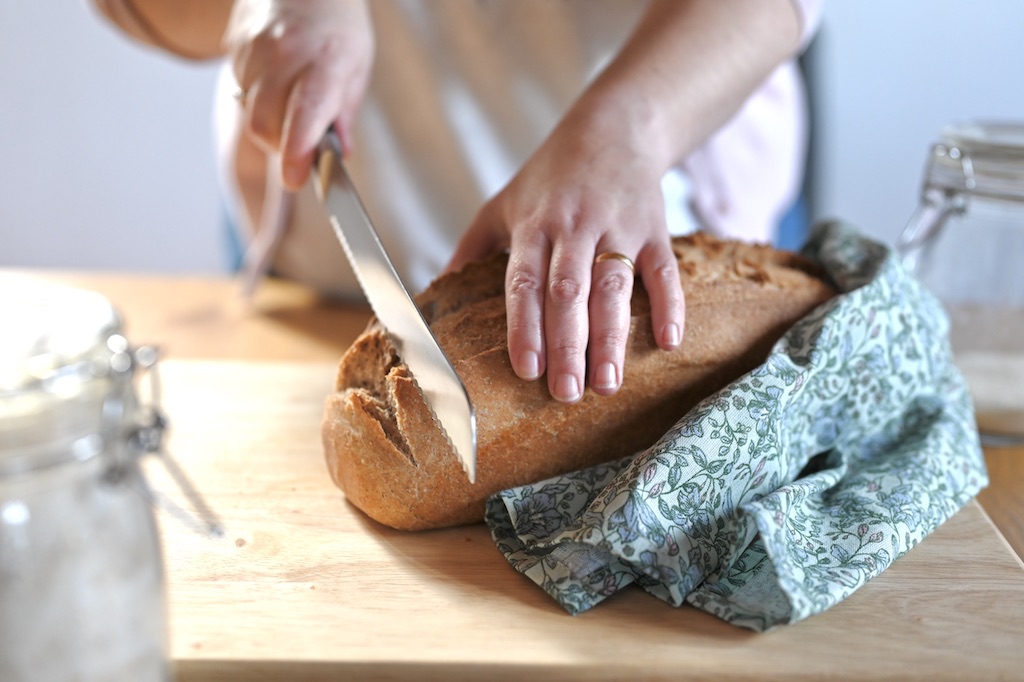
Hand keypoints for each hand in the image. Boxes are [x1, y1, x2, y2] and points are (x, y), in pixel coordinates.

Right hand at [225, 0, 373, 189]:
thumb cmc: (338, 25)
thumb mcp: (357, 65)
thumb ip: (344, 114)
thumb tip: (338, 154)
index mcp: (325, 60)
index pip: (305, 113)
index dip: (297, 151)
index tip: (295, 179)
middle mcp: (285, 53)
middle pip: (264, 124)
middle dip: (278, 147)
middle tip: (298, 147)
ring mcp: (254, 47)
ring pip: (248, 110)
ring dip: (267, 122)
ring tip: (290, 99)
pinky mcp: (234, 45)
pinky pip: (240, 89)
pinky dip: (256, 97)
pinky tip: (275, 77)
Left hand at [449, 106, 684, 403]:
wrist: (615, 126)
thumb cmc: (551, 175)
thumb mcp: (503, 204)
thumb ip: (471, 249)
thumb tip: (434, 293)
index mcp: (534, 225)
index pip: (525, 281)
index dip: (525, 326)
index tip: (526, 369)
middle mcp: (574, 226)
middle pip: (569, 292)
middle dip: (567, 345)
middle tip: (566, 393)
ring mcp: (618, 227)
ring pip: (614, 287)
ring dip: (612, 338)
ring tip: (607, 383)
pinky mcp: (654, 229)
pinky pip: (664, 271)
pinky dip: (669, 306)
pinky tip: (668, 343)